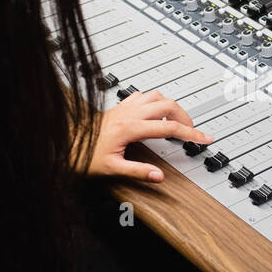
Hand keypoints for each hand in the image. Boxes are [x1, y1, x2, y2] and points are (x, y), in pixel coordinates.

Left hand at [88, 89, 212, 180]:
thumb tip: (159, 176)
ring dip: (171, 106)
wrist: (67, 143)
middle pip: (168, 105)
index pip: (169, 128)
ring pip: (157, 96)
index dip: (191, 133)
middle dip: (185, 118)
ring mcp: (124, 107)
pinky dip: (155, 101)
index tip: (204, 138)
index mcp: (130, 128)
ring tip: (176, 121)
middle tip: (191, 131)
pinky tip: (156, 112)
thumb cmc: (85, 155)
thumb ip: (138, 172)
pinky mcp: (120, 106)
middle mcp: (129, 113)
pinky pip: (143, 95)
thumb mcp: (112, 168)